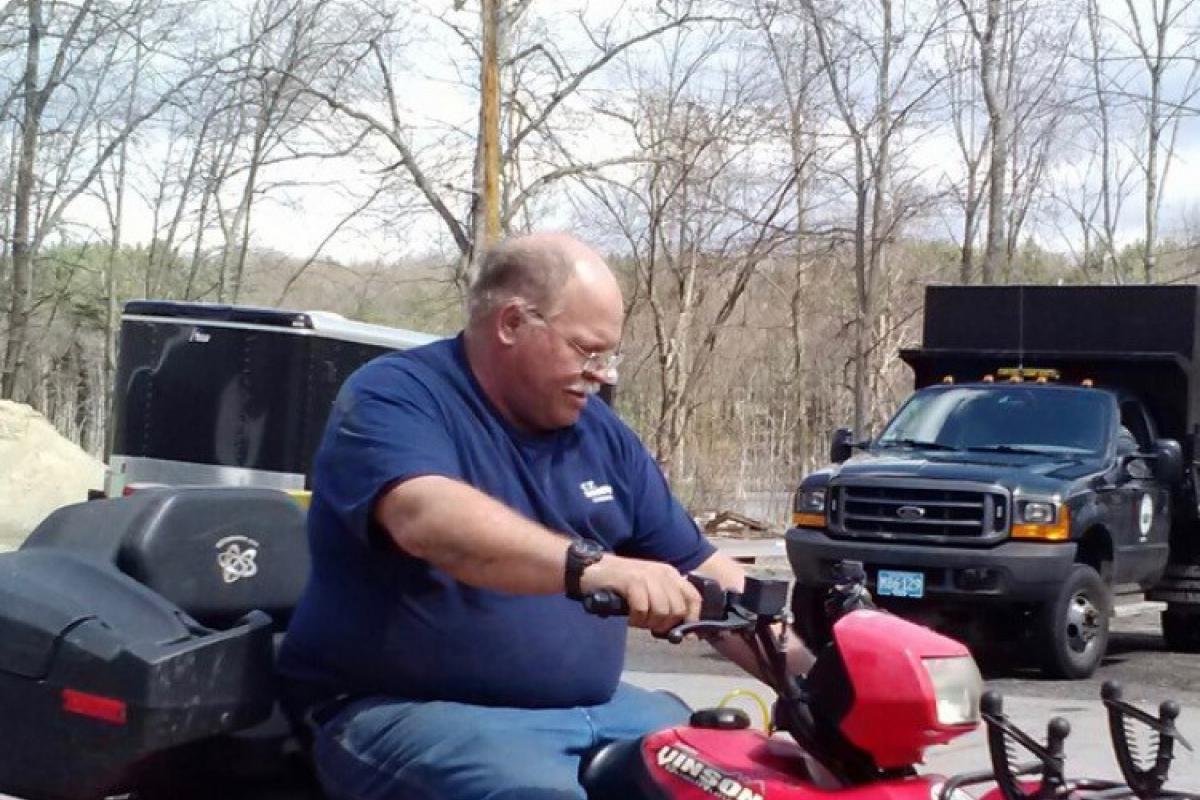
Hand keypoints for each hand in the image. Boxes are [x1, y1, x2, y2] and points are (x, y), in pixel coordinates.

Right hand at [578, 554, 700, 633]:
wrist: (594, 568)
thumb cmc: (621, 582)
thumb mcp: (650, 587)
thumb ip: (666, 602)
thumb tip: (682, 629)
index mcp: (671, 574)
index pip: (694, 598)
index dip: (692, 618)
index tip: (686, 635)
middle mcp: (663, 573)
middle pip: (677, 609)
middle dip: (664, 624)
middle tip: (649, 625)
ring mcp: (648, 576)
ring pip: (662, 611)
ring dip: (648, 623)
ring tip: (637, 620)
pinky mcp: (632, 581)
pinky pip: (642, 609)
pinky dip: (635, 618)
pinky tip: (629, 617)